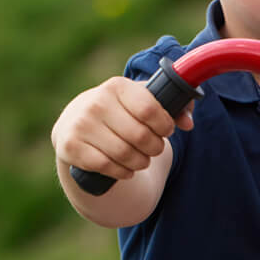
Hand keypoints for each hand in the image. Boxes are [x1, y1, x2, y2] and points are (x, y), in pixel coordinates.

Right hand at [51, 76, 193, 182]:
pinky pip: (107, 166)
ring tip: (141, 160)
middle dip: (155, 148)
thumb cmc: (120, 112)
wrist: (75, 123)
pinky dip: (122, 172)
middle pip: (141, 136)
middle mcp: (96, 102)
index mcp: (117, 86)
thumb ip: (172, 106)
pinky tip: (126, 170)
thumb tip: (188, 122)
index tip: (166, 130)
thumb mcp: (141, 102)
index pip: (150, 109)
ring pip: (125, 154)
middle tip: (154, 149)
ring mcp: (81, 124)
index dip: (165, 125)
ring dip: (140, 163)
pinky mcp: (71, 146)